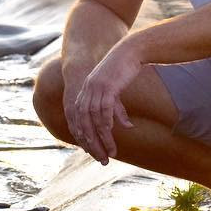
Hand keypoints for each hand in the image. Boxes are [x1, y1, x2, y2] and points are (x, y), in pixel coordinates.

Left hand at [70, 44, 140, 163]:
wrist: (130, 51)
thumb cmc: (124, 71)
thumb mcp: (117, 92)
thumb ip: (118, 109)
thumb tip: (127, 126)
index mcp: (86, 92)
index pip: (80, 120)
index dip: (85, 137)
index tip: (92, 152)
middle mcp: (87, 91)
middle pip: (85, 124)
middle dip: (92, 144)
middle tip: (101, 159)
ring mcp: (96, 88)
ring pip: (95, 120)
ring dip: (103, 138)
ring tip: (111, 152)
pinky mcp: (107, 86)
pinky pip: (104, 108)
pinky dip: (106, 122)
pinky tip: (110, 133)